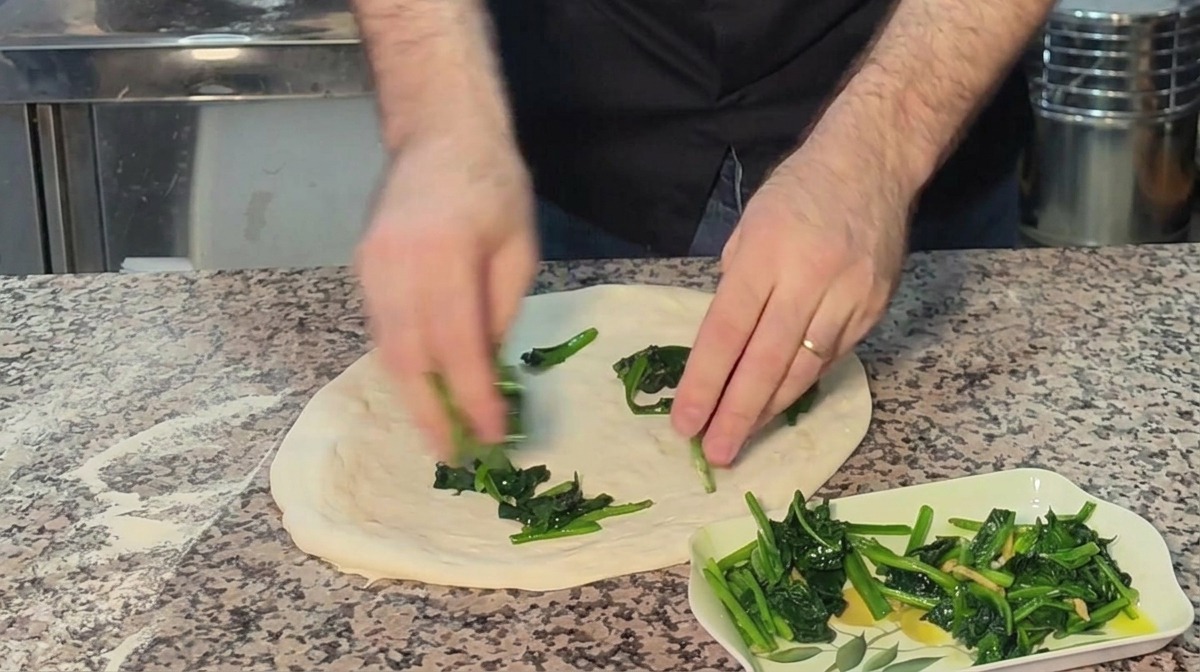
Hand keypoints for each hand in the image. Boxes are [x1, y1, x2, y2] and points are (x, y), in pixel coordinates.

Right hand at [355, 130, 537, 459]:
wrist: (439, 133)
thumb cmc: (494, 187)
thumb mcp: (519, 249)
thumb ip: (500, 312)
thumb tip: (487, 372)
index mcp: (446, 255)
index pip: (458, 345)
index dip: (474, 397)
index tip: (492, 436)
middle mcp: (398, 265)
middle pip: (408, 359)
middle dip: (431, 414)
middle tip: (452, 455)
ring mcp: (371, 267)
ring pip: (387, 350)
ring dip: (412, 397)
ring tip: (439, 432)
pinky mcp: (360, 268)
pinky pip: (380, 330)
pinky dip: (402, 365)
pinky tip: (423, 387)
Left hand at [670, 147, 910, 465]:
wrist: (872, 163)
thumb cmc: (797, 193)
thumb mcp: (748, 227)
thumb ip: (736, 286)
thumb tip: (723, 346)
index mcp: (764, 255)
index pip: (726, 333)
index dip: (704, 383)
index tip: (685, 421)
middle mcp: (808, 278)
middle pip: (766, 363)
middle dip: (737, 415)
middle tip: (715, 454)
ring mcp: (848, 295)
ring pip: (803, 369)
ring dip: (770, 411)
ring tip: (742, 439)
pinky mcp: (874, 307)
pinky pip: (833, 357)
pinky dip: (803, 383)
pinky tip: (780, 404)